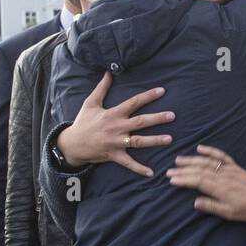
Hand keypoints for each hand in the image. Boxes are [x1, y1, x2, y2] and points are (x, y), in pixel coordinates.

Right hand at [55, 71, 174, 176]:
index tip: (162, 91)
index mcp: (113, 113)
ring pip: (139, 141)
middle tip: (172, 116)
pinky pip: (129, 163)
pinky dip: (139, 169)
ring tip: (169, 139)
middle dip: (157, 118)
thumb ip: (101, 88)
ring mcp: (116, 142)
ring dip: (154, 140)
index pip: (134, 102)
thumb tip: (108, 73)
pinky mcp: (114, 155)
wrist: (72, 144)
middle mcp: (117, 127)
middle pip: (140, 122)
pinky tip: (151, 173)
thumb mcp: (90, 103)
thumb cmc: (83, 122)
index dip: (148, 96)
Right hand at [166, 144, 245, 220]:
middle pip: (199, 170)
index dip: (184, 180)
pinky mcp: (234, 166)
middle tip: (169, 171)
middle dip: (183, 170)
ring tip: (178, 160)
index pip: (197, 181)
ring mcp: (228, 169)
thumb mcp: (229, 213)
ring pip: (207, 162)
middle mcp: (222, 176)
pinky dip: (210, 150)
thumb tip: (195, 202)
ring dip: (191, 160)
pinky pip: (221, 156)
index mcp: (219, 188)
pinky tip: (200, 147)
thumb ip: (212, 206)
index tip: (172, 180)